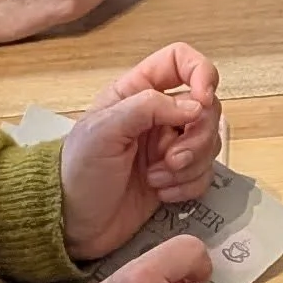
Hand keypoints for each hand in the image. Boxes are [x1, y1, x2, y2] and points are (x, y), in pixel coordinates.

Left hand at [59, 45, 222, 256]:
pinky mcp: (177, 176)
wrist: (73, 222)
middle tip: (170, 159)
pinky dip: (188, 185)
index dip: (201, 74)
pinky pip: (205, 173)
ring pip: (209, 142)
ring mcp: (169, 146)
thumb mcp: (103, 131)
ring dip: (189, 165)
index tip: (201, 102)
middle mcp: (158, 115)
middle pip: (206, 107)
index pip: (180, 60)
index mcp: (137, 92)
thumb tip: (197, 106)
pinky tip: (161, 193)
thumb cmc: (78, 171)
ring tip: (155, 179)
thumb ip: (149, 108)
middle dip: (195, 137)